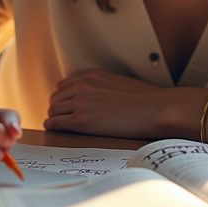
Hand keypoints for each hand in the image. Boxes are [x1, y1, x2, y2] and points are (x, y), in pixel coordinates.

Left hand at [45, 69, 207, 139]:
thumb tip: (99, 98)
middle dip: (58, 108)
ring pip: (53, 110)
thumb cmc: (145, 100)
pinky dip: (53, 127)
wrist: (155, 109)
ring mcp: (80, 103)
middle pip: (56, 97)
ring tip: (59, 126)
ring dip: (54, 117)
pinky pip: (56, 123)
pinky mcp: (81, 121)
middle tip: (61, 118)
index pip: (64, 85)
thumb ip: (103, 87)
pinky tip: (56, 131)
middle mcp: (83, 86)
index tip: (66, 106)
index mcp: (92, 76)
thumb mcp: (120, 83)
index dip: (64, 97)